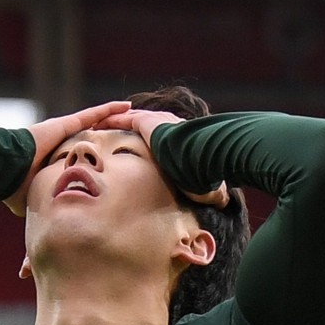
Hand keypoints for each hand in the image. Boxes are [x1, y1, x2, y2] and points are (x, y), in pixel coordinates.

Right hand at [3, 101, 131, 215]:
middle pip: (90, 136)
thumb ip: (46, 208)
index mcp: (55, 159)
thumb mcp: (36, 200)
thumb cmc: (15, 187)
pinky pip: (91, 115)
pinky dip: (108, 109)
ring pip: (94, 121)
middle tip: (127, 131)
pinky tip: (125, 106)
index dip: (94, 155)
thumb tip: (48, 227)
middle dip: (108, 132)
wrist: (7, 170)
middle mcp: (61, 143)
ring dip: (112, 116)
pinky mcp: (64, 124)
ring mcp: (63, 131)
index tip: (108, 158)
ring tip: (131, 112)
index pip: (80, 156)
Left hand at [94, 108, 229, 209]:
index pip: (165, 138)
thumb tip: (225, 203)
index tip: (143, 149)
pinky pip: (124, 120)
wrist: (204, 156)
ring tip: (100, 130)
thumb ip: (213, 192)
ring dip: (116, 124)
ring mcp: (159, 122)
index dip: (153, 142)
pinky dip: (111, 122)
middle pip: (146, 126)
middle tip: (114, 138)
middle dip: (131, 130)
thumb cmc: (210, 174)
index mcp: (184, 139)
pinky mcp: (148, 122)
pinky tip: (98, 126)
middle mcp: (172, 125)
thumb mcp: (211, 185)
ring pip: (132, 120)